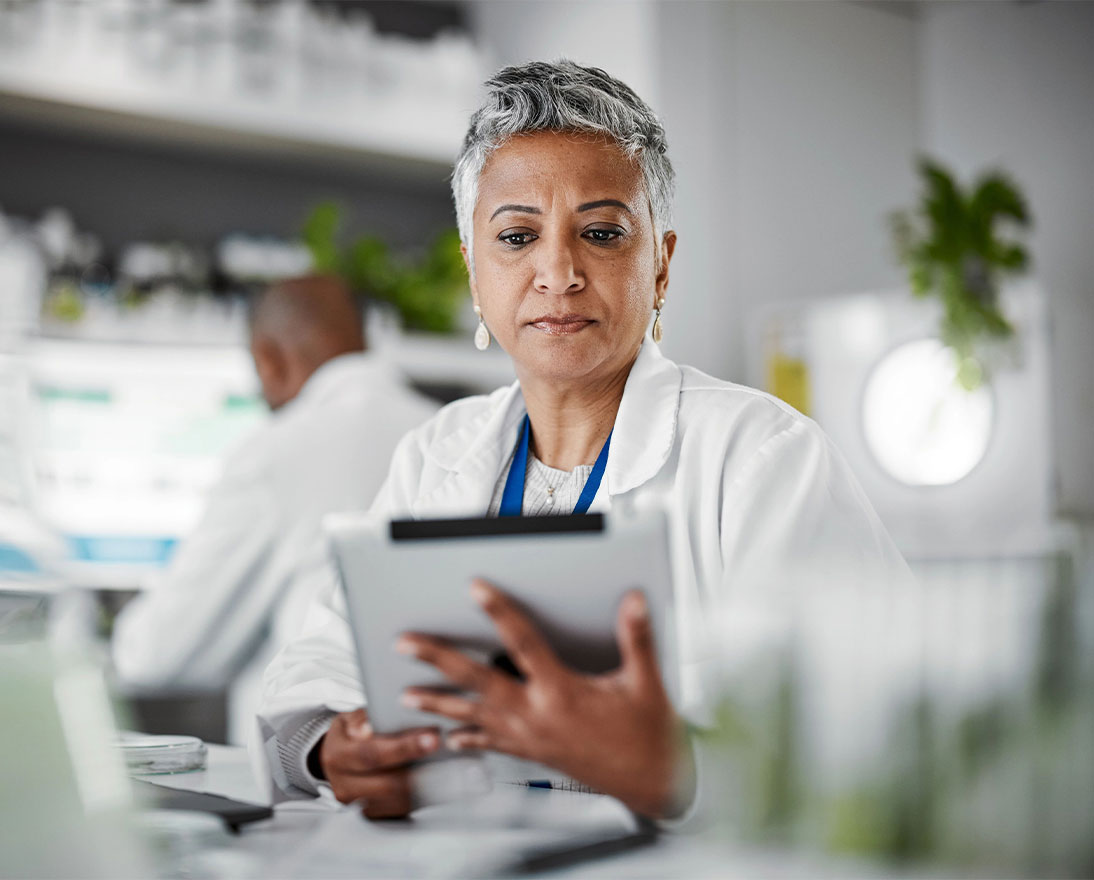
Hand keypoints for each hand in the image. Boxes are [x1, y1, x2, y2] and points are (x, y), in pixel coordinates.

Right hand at [317, 708, 440, 818]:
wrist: (335, 760)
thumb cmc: (349, 734)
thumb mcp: (350, 718)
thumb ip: (363, 719)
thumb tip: (370, 727)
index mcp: (337, 756)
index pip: (371, 754)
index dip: (403, 748)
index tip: (431, 738)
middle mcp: (344, 785)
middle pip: (387, 783)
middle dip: (420, 770)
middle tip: (447, 758)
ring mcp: (357, 804)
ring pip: (396, 801)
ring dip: (423, 786)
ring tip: (447, 768)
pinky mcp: (371, 815)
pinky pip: (400, 811)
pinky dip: (419, 797)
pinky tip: (435, 781)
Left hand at [397, 580, 690, 818]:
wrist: (652, 782)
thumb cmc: (648, 733)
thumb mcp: (645, 682)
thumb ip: (636, 637)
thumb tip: (633, 600)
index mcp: (562, 691)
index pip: (522, 642)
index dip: (498, 611)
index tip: (476, 589)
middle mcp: (536, 715)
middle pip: (476, 681)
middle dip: (438, 660)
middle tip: (407, 644)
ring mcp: (529, 738)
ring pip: (472, 717)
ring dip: (437, 703)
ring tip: (406, 694)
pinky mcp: (531, 753)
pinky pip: (490, 744)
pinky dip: (465, 738)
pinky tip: (447, 738)